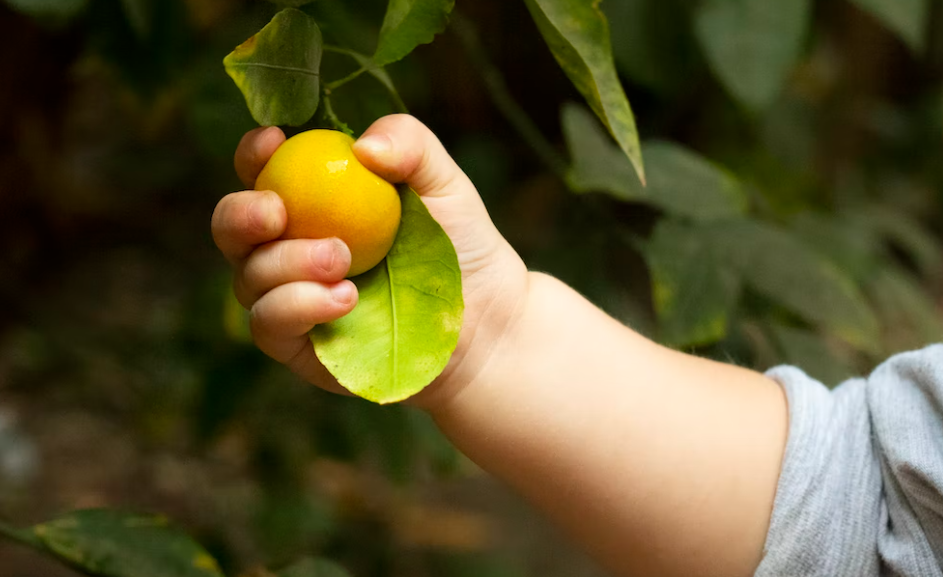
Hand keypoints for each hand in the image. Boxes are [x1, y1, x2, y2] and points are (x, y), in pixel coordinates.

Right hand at [211, 115, 528, 408]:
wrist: (485, 323)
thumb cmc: (461, 247)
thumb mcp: (445, 184)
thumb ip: (410, 144)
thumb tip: (361, 146)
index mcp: (313, 200)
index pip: (263, 171)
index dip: (254, 154)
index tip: (274, 141)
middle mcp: (289, 247)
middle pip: (231, 227)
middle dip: (242, 214)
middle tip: (278, 212)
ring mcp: (289, 297)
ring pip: (248, 277)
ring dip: (285, 264)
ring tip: (342, 261)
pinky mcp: (297, 345)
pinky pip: (268, 324)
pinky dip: (296, 306)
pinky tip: (343, 299)